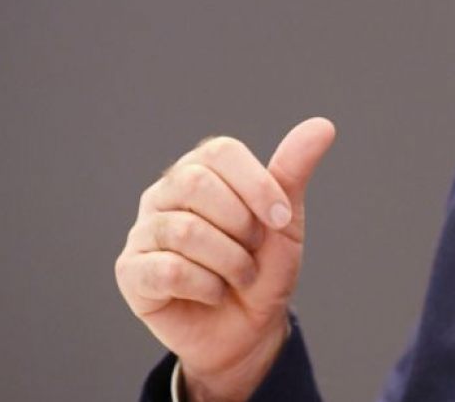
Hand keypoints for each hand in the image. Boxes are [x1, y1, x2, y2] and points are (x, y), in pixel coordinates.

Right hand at [115, 118, 335, 400]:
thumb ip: (293, 171)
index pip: (221, 151)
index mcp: (201, 170)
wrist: (249, 328)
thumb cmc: (263, 267)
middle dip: (241, 225)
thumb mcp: (283, 220)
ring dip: (229, 262)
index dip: (257, 185)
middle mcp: (165, 193)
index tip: (280, 220)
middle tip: (253, 250)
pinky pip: (168, 271)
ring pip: (185, 231)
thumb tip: (322, 126)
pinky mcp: (131, 271)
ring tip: (238, 276)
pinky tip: (212, 293)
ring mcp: (144, 231)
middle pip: (197, 184)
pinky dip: (205, 287)